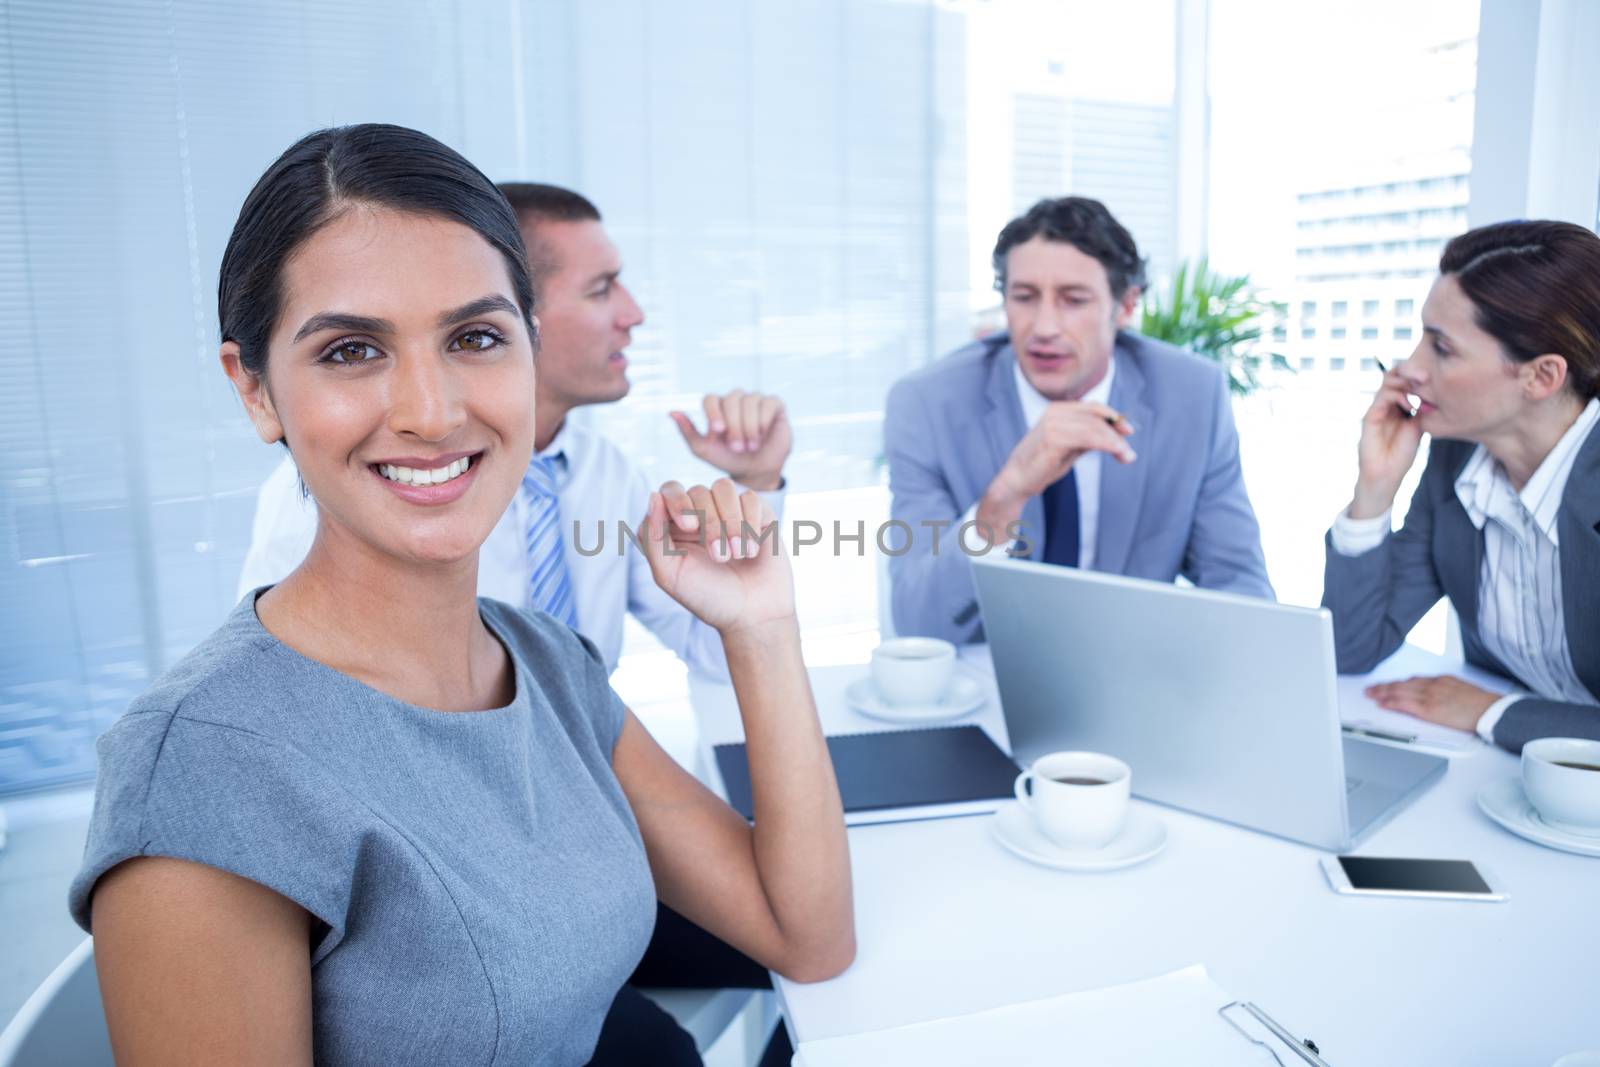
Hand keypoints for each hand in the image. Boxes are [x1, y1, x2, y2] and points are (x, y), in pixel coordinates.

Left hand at [640, 478, 796, 634]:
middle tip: (720, 556)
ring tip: (738, 554)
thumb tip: (654, 496)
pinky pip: (751, 498)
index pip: (670, 490)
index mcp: (675, 525)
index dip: (678, 501)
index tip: (690, 526)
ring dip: (731, 521)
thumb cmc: (708, 597)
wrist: (753, 615)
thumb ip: (652, 537)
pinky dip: (751, 522)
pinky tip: (752, 549)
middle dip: (710, 523)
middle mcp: (701, 513)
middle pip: (699, 491)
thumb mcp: (669, 574)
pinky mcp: (758, 513)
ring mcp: (730, 511)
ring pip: (725, 487)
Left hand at [670, 391, 790, 491]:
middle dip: (734, 426)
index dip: (713, 413)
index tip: (718, 431)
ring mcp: (755, 400)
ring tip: (751, 445)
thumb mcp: (704, 450)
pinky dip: (763, 421)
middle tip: (737, 447)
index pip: (711, 398)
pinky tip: (763, 435)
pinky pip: (768, 403)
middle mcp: (735, 400)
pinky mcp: (774, 405)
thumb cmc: (727, 459)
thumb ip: (688, 432)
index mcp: (717, 407)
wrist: (754, 471)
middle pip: (731, 400)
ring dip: (749, 427)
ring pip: (750, 400)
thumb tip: (671, 412)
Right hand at [978, 403, 1134, 536]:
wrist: (1017, 480)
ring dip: (1115, 442)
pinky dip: (1107, 445)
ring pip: (1095, 428)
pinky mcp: (1054, 439)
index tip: (1128, 431)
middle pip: (1097, 417)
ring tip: (1126, 456)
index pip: (1093, 407)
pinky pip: (1089, 438)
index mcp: (1057, 410)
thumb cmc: (1042, 464)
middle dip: (1117, 434)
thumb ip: (1088, 437)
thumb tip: (1116, 434)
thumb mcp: (1069, 447)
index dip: (1113, 417)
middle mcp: (1055, 413)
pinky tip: (1116, 453)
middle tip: (1129, 452)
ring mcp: (1053, 424)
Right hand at [1351, 367, 1424, 518]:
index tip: (1432, 375)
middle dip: (1410, 369)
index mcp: (1397, 404)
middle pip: (1393, 374)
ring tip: (1419, 387)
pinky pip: (1382, 397)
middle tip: (1425, 375)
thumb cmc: (1402, 455)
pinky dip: (1397, 396)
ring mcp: (1377, 409)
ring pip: (1387, 381)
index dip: (1415, 373)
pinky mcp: (1370, 417)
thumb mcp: (1418, 426)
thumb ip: (1420, 408)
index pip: (1403, 378)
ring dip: (1404, 381)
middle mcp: (1385, 403)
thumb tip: (1429, 389)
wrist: (1387, 475)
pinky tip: (1410, 405)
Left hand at [1363, 675, 1499, 732]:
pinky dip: (1392, 703)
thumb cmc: (1481, 704)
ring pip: (1400, 692)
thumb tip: (1437, 694)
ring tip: (1371, 695)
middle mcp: (1433, 685)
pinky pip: (1405, 704)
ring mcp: (1430, 696)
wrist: (1491, 710)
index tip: (1389, 684)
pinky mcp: (1429, 709)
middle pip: (1403, 684)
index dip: (1398, 683)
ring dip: (1383, 693)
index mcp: (1441, 680)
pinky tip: (1383, 704)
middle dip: (1385, 686)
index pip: (1414, 680)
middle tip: (1372, 689)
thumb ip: (1446, 690)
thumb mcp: (1461, 690)